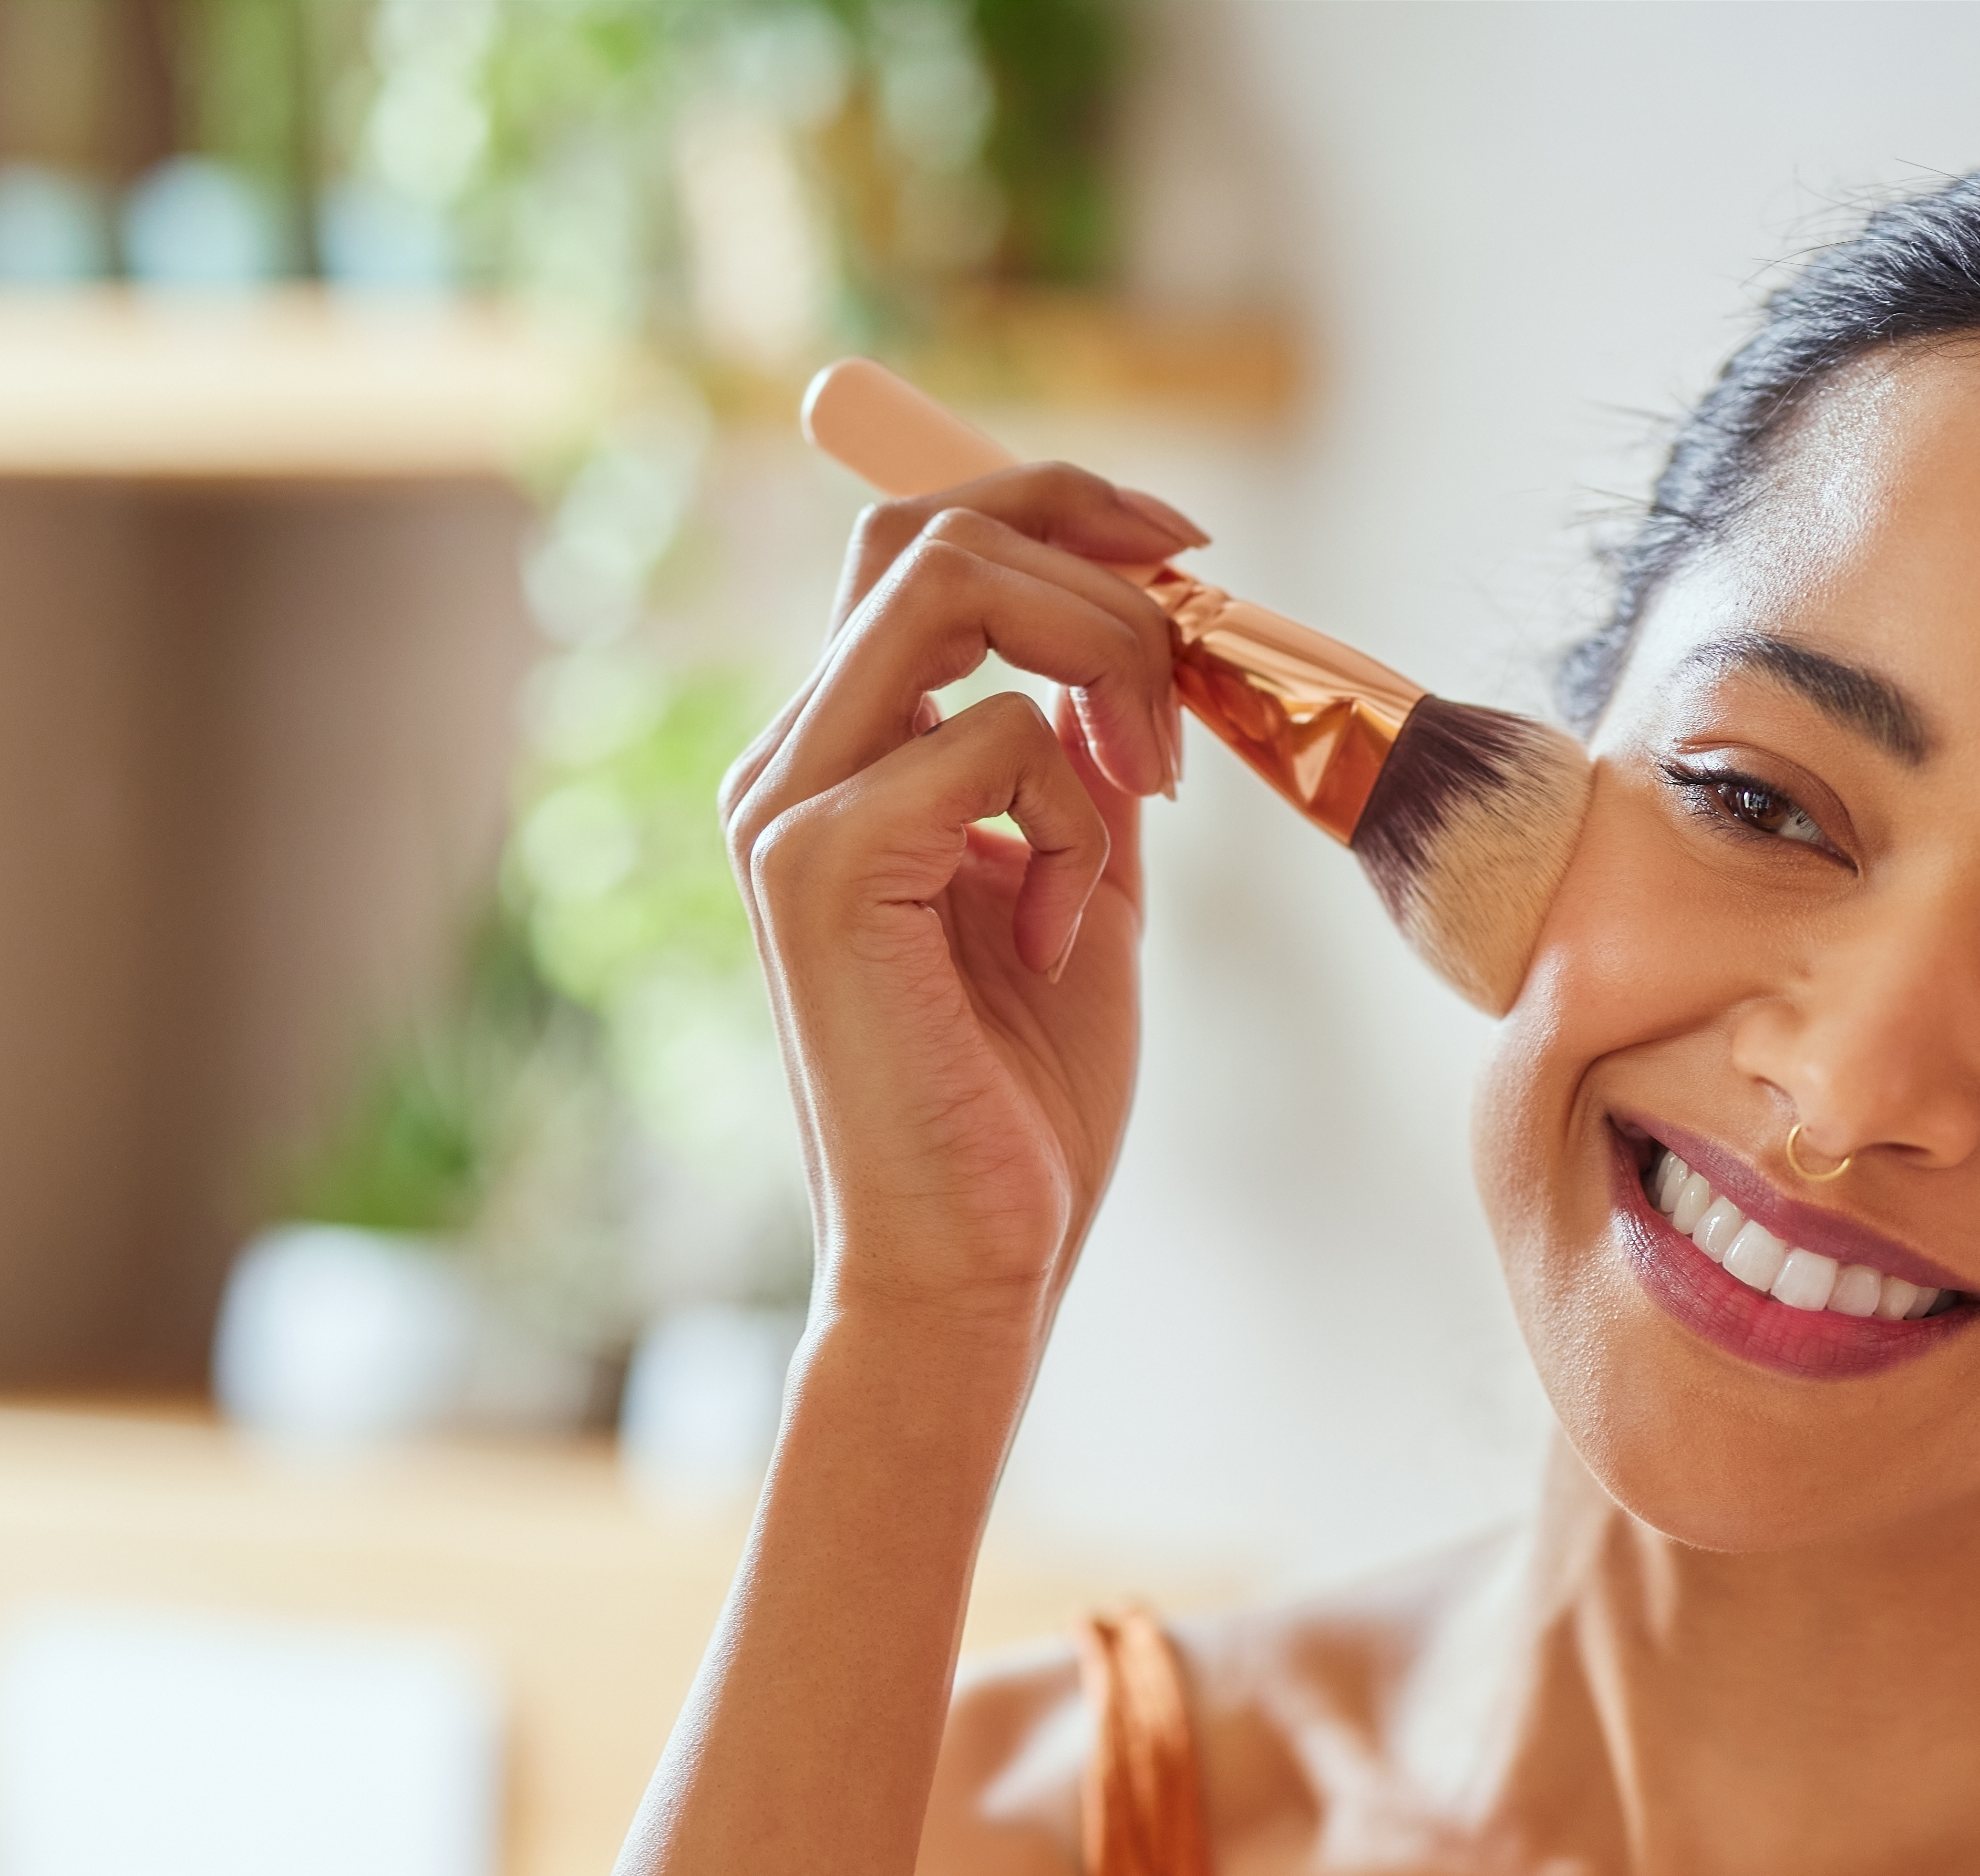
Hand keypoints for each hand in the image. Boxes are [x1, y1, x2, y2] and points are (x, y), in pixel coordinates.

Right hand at [720, 465, 1208, 1353]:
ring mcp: (787, 808)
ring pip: (950, 591)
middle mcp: (786, 764)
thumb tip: (1152, 641)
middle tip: (1194, 676)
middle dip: (1095, 564)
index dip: (1057, 506)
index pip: (916, 545)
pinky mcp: (821, 866)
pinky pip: (994, 740)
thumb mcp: (1083, 884)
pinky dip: (1078, 824)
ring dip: (1101, 664)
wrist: (972, 1265)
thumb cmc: (1022, 1103)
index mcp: (835, 760)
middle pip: (926, 533)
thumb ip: (1089, 763)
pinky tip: (1067, 936)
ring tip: (1150, 796)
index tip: (1186, 550)